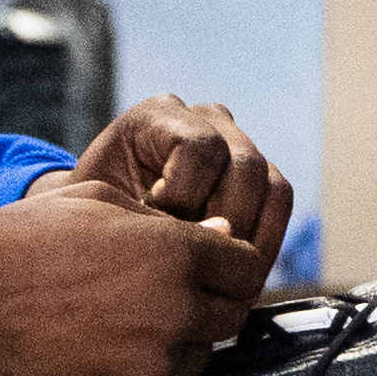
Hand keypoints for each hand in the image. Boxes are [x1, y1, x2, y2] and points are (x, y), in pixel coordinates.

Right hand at [0, 189, 273, 375]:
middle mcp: (176, 312)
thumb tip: (221, 229)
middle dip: (207, 304)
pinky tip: (95, 353)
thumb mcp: (95, 202)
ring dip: (174, 343)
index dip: (227, 263)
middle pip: (229, 316)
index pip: (245, 266)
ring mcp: (154, 365)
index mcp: (176, 254)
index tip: (205, 266)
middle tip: (163, 297)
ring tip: (120, 324)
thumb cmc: (22, 244)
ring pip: (195, 358)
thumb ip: (166, 220)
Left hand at [52, 95, 295, 269]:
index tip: (151, 221)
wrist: (100, 230)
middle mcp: (206, 118)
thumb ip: (153, 215)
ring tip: (207, 260)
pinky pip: (280, 202)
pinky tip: (226, 260)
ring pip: (271, 185)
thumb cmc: (96, 221)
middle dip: (221, 221)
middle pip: (246, 165)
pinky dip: (262, 238)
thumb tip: (222, 232)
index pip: (201, 147)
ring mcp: (237, 143)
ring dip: (245, 234)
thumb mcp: (105, 212)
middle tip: (188, 254)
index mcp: (157, 115)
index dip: (183, 194)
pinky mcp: (258, 176)